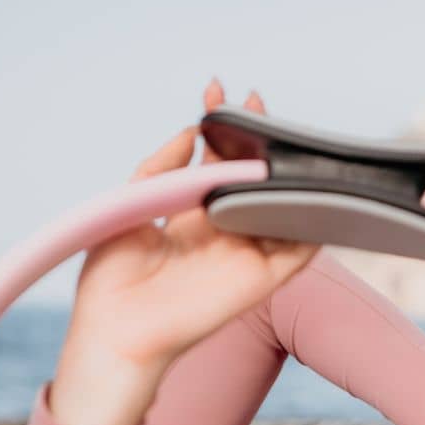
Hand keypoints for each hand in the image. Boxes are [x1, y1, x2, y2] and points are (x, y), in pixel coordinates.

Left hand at [62, 115, 319, 371]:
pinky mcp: (262, 280)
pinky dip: (313, 220)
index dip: (220, 130)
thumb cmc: (110, 281)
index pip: (215, 166)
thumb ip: (160, 167)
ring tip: (284, 134)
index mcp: (189, 221)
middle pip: (251, 180)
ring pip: (279, 207)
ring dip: (288, 173)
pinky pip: (299, 248)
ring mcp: (244, 256)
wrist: (117, 332)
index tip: (217, 92)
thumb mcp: (127, 205)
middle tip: (255, 100)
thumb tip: (191, 131)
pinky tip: (314, 186)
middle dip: (257, 139)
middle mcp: (221, 236)